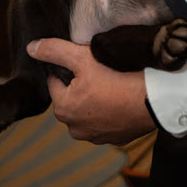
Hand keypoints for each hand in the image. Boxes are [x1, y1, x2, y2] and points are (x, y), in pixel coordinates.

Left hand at [26, 38, 154, 143]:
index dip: (70, 68)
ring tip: (114, 84)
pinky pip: (107, 120)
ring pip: (89, 111)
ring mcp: (96, 136)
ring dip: (96, 100)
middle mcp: (75, 128)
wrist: (154, 100)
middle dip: (83, 85)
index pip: (56, 82)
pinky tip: (123, 98)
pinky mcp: (115, 138)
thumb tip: (32, 47)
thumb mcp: (84, 58)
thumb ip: (56, 51)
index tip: (87, 61)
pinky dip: (112, 111)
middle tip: (102, 70)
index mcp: (63, 109)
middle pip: (72, 97)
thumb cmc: (119, 78)